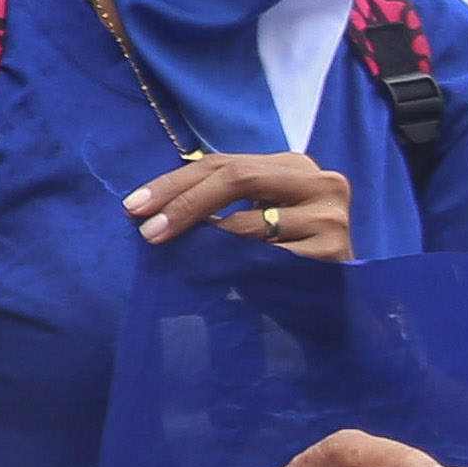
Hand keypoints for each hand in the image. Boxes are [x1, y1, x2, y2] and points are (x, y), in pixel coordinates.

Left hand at [125, 149, 351, 258]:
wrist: (332, 304)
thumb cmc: (281, 256)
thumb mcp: (252, 219)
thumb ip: (219, 203)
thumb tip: (150, 209)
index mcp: (294, 165)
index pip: (223, 162)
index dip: (174, 182)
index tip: (133, 206)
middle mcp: (320, 181)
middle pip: (238, 177)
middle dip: (184, 203)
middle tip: (147, 230)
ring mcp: (331, 216)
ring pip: (249, 224)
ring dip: (208, 242)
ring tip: (181, 256)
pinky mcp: (334, 253)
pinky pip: (268, 259)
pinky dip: (238, 267)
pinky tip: (222, 275)